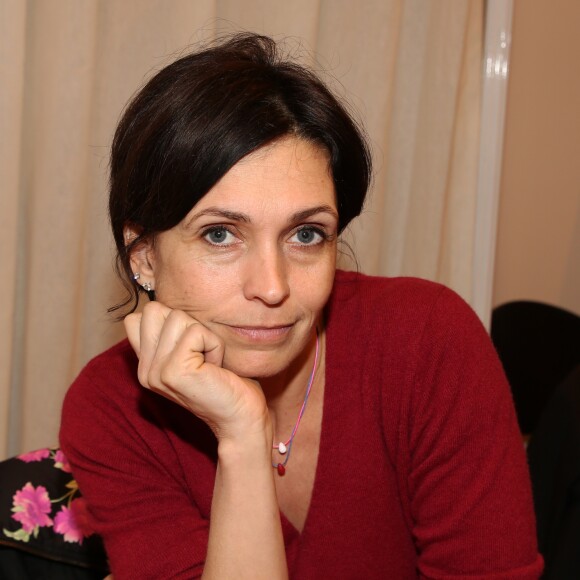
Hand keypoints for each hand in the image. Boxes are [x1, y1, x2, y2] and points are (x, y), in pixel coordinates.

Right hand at [124, 302, 269, 440]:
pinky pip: (197, 332)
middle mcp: (144, 370)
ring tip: (210, 361)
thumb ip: (172, 332)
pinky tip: (216, 367)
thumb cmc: (226, 380)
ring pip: (176, 317)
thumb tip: (164, 302)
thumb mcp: (192, 351)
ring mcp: (155, 372)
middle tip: (202, 353)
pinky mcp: (173, 371)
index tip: (192, 348)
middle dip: (187, 324)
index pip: (137, 316)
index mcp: (146, 365)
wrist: (242, 415)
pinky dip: (214, 344)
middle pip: (154, 310)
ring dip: (204, 335)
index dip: (171, 321)